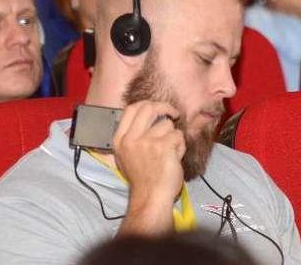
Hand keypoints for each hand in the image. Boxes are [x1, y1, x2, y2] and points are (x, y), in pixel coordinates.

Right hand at [113, 100, 184, 235]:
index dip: (147, 104)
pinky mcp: (163, 146)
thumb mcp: (127, 155)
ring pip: (168, 124)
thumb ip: (134, 135)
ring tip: (170, 151)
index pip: (130, 109)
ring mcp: (147, 142)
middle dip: (165, 108)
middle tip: (173, 114)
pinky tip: (175, 158)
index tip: (157, 108)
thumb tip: (148, 115)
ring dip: (174, 136)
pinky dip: (180, 146)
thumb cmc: (142, 178)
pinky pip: (178, 136)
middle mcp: (131, 138)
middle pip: (149, 108)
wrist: (150, 197)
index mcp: (120, 140)